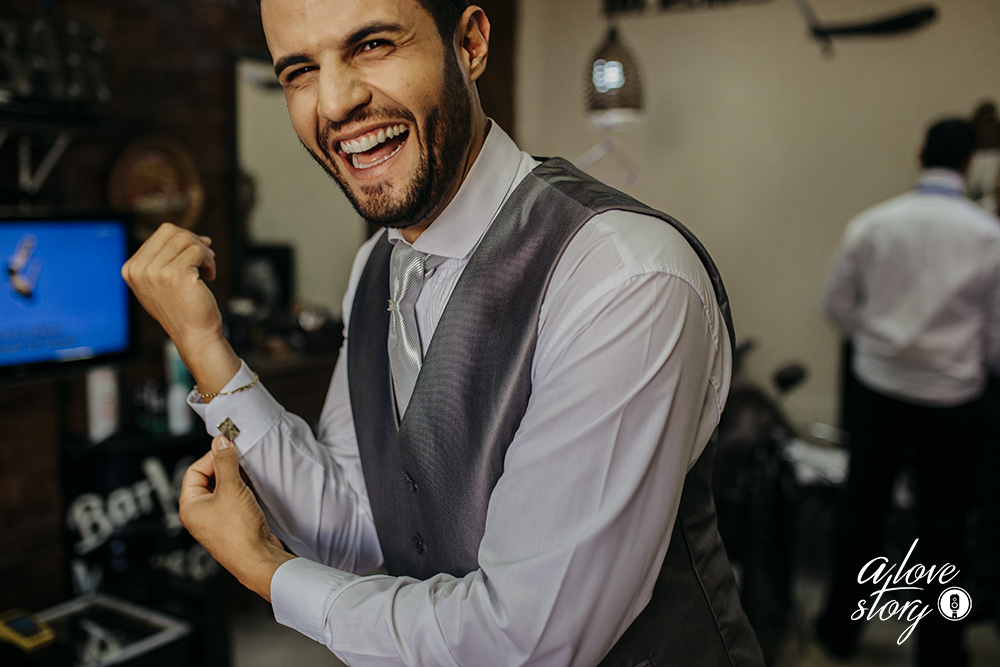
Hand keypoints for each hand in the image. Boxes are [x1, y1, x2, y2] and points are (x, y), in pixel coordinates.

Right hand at [121, 222, 238, 393]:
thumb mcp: (163, 281)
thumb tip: (191, 235)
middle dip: (194, 241)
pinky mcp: (175, 275)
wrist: (194, 335)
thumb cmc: (183, 309)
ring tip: (207, 270)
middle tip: (207, 258)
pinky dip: (209, 261)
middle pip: (172, 231)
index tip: (198, 253)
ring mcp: (155, 272)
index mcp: (131, 269)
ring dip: (204, 252)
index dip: (184, 238)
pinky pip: (198, 251)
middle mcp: (139, 270)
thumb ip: (167, 258)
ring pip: (186, 239)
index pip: (160, 233)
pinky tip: (210, 277)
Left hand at [179, 436, 294, 600]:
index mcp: (190, 506)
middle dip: (225, 467)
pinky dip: (243, 492)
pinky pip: (234, 501)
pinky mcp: (232, 525)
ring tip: (248, 474)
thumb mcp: (231, 488)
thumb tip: (220, 442)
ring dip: (235, 479)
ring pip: (223, 490)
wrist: (258, 559)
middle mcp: (200, 514)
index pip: (194, 470)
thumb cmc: (238, 532)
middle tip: (240, 459)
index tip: (228, 448)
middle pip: (208, 479)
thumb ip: (225, 462)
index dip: (211, 457)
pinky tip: (254, 489)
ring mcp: (216, 520)